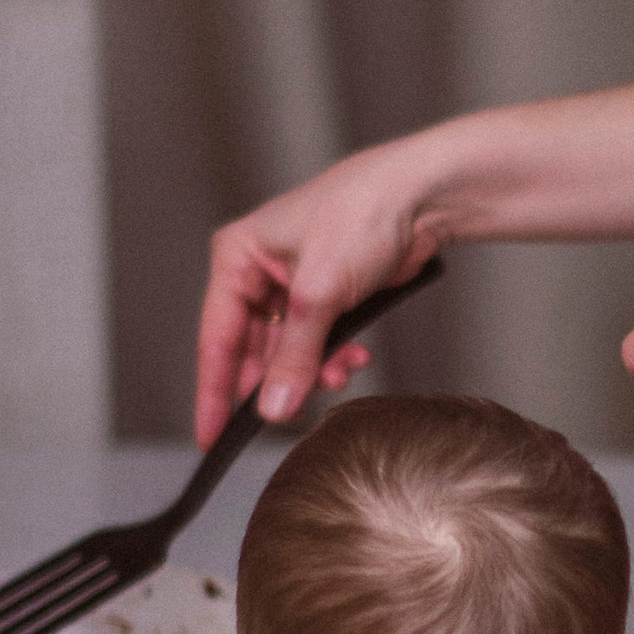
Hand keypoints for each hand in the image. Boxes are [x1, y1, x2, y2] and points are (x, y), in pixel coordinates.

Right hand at [196, 147, 434, 444]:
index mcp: (237, 257)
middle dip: (278, 380)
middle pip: (253, 349)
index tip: (211, 438)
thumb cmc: (362, 214)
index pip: (216, 338)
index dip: (213, 392)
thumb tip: (272, 408)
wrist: (422, 195)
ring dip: (312, 369)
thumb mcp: (319, 293)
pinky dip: (332, 355)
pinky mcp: (326, 292)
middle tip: (289, 413)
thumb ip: (294, 356)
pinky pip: (316, 341)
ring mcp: (293, 283)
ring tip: (338, 371)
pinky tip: (354, 356)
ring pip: (288, 351)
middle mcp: (258, 270)